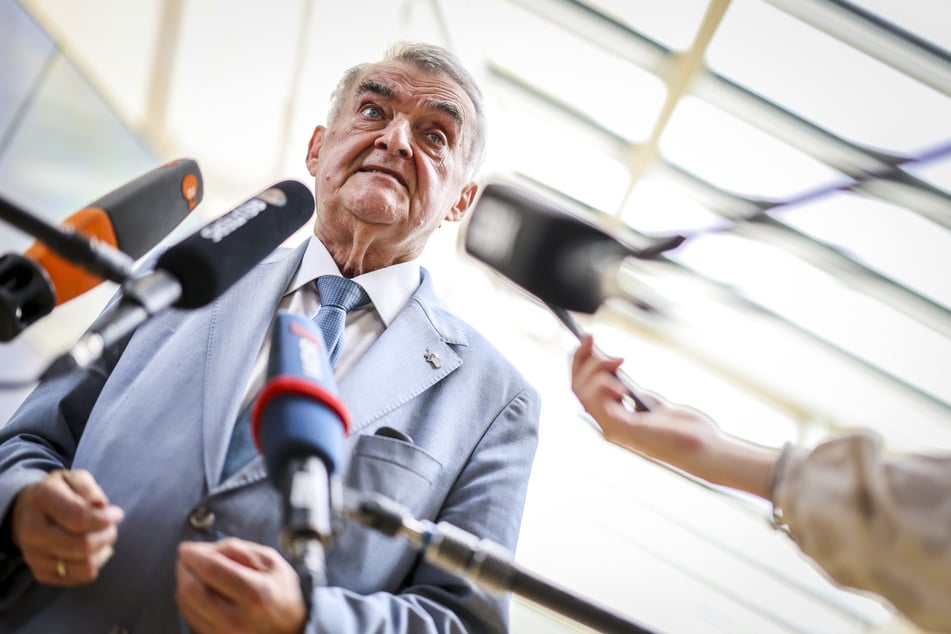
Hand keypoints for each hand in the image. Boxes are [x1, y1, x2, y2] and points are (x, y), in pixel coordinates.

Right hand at [10, 469, 123, 585]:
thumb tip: (100, 506)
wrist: (28, 512)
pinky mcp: (40, 573)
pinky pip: (78, 578)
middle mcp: (32, 531)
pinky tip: (93, 551)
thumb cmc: (60, 492)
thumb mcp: (74, 478)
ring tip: (103, 538)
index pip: (79, 518)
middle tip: (111, 528)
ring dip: (102, 552)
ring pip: (83, 566)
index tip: (116, 514)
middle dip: (107, 537)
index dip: (105, 519)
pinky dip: (93, 565)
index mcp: (41, 500)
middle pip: (82, 546)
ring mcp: (33, 555)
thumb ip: (89, 488)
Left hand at [175, 538, 305, 633]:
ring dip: (183, 583)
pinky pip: (191, 617)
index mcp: (256, 593)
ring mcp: (224, 633)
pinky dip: (188, 600)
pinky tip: (197, 590)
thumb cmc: (283, 594)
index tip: (187, 548)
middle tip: (187, 558)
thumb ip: (241, 550)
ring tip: (192, 572)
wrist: (291, 628)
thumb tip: (209, 549)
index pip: (212, 570)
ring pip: (187, 605)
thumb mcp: (273, 562)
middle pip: (192, 590)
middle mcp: (237, 618)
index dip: (194, 556)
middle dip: (184, 569)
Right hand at [570, 335, 777, 496]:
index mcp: (613, 418)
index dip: (581, 362)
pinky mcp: (621, 428)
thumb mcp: (653, 404)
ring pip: (582, 393)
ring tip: (619, 361)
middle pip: (577, 388)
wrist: (703, 449)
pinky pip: (597, 403)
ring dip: (595, 369)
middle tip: (591, 338)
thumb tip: (615, 373)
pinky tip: (621, 381)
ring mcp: (611, 427)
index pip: (583, 389)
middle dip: (581, 359)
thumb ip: (633, 394)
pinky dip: (603, 385)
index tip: (588, 340)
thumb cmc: (684, 430)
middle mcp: (607, 424)